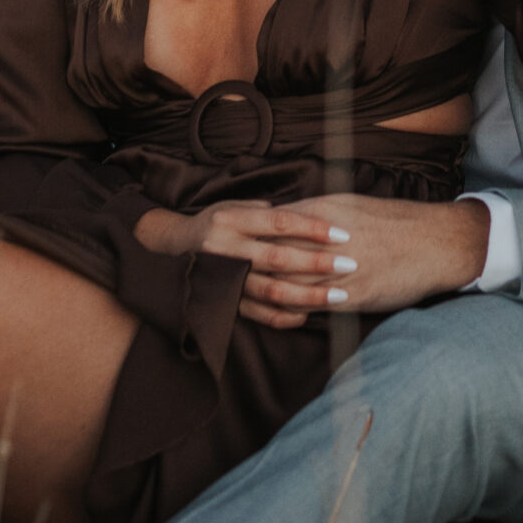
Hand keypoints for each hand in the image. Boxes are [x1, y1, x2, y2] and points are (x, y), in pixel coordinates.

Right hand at [134, 199, 354, 327]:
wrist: (172, 250)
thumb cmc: (214, 223)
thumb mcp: (232, 206)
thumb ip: (264, 211)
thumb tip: (306, 212)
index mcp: (231, 221)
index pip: (279, 222)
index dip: (312, 227)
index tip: (342, 234)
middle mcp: (226, 250)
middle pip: (279, 258)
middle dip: (318, 262)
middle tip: (351, 264)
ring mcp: (224, 280)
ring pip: (272, 291)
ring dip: (309, 295)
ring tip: (340, 296)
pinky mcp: (224, 303)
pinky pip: (259, 315)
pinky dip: (285, 316)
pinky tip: (308, 314)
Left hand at [162, 193, 491, 326]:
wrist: (437, 242)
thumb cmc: (396, 222)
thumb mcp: (352, 207)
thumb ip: (316, 215)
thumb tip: (285, 219)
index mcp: (324, 214)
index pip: (271, 226)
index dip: (244, 238)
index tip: (218, 247)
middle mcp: (326, 239)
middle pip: (271, 255)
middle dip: (240, 267)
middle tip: (208, 277)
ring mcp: (339, 269)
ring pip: (287, 283)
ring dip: (260, 294)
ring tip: (232, 302)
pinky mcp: (353, 294)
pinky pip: (314, 305)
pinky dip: (293, 312)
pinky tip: (278, 318)